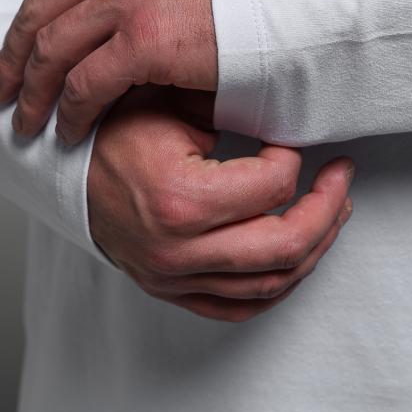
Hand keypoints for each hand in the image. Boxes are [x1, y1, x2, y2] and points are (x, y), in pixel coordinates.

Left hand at [0, 0, 221, 143]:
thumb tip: (144, 0)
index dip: (35, 19)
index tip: (24, 47)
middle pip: (44, 12)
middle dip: (17, 56)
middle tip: (6, 87)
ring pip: (54, 50)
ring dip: (36, 90)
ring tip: (30, 118)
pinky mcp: (144, 39)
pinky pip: (86, 83)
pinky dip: (71, 111)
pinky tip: (70, 129)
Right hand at [89, 85, 354, 322]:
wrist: (68, 174)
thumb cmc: (115, 134)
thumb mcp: (170, 105)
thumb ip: (230, 104)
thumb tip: (287, 105)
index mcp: (180, 200)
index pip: (272, 187)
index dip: (294, 157)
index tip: (290, 139)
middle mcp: (180, 251)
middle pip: (285, 246)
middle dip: (328, 208)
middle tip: (342, 178)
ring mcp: (177, 278)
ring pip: (272, 283)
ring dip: (315, 245)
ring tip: (332, 211)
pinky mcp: (175, 291)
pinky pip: (241, 307)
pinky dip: (279, 284)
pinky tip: (298, 257)